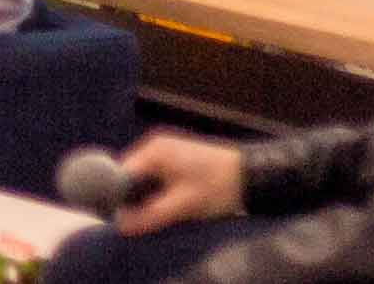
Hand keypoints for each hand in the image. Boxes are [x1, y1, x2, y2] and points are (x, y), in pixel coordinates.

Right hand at [112, 131, 246, 234]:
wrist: (254, 175)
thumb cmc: (220, 186)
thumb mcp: (184, 205)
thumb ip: (151, 215)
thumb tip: (121, 226)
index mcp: (154, 151)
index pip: (122, 174)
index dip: (119, 196)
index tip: (124, 216)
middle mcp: (155, 146)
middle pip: (132, 176)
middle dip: (137, 198)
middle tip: (149, 217)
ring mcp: (166, 150)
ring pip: (145, 178)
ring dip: (150, 196)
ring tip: (166, 209)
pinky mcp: (177, 157)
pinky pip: (157, 176)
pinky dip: (160, 191)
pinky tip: (173, 202)